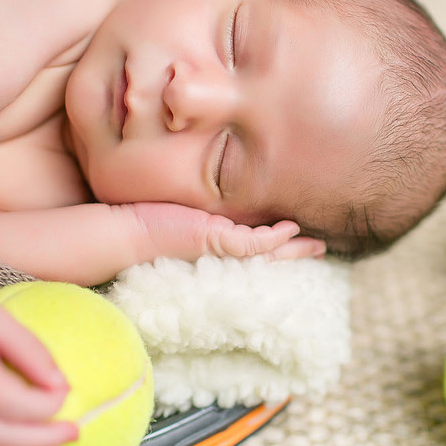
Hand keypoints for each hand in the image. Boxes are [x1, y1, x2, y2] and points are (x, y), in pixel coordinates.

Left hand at [126, 202, 325, 261]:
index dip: (277, 242)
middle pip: (265, 253)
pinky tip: (291, 230)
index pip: (253, 244)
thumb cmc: (145, 217)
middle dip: (295, 251)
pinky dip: (272, 239)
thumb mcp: (183, 208)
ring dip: (292, 249)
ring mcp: (218, 249)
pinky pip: (250, 244)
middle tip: (322, 247)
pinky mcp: (212, 241)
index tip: (298, 233)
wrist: (123, 229)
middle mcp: (219, 250)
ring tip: (318, 245)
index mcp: (214, 242)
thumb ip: (200, 207)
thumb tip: (208, 191)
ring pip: (264, 252)